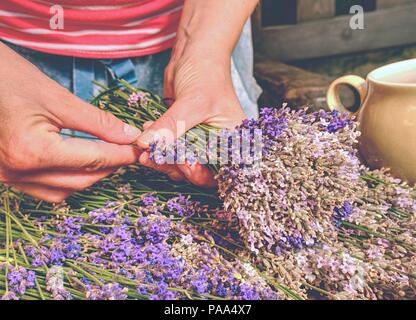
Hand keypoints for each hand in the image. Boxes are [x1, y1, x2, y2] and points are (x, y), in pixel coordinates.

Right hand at [0, 43, 140, 201]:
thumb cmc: (7, 77)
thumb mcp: (57, 97)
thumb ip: (97, 121)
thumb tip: (128, 135)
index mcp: (32, 150)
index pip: (92, 159)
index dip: (121, 155)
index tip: (138, 149)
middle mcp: (18, 171)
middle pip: (80, 180)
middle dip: (108, 167)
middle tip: (126, 151)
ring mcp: (7, 176)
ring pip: (63, 190)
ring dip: (88, 176)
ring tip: (105, 157)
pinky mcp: (3, 174)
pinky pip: (43, 189)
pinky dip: (66, 180)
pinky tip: (77, 164)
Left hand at [136, 52, 245, 187]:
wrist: (195, 52)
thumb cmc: (206, 73)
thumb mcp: (192, 102)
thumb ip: (170, 126)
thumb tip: (146, 144)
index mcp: (232, 141)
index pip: (217, 171)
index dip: (199, 172)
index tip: (180, 162)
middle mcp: (217, 145)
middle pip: (195, 170)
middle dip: (173, 166)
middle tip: (152, 156)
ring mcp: (197, 140)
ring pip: (178, 162)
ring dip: (160, 157)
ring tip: (144, 147)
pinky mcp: (181, 134)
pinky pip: (168, 148)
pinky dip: (156, 146)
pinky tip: (145, 136)